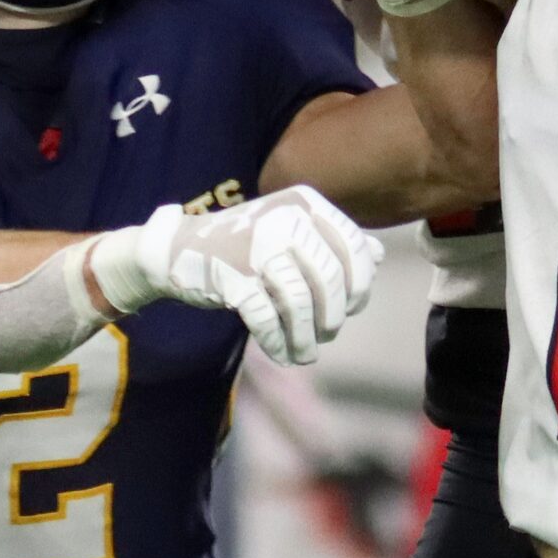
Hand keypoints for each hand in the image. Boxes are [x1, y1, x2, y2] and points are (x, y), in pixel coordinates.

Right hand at [87, 187, 382, 365]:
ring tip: (306, 354)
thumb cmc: (247, 244)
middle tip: (327, 334)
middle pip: (330, 278)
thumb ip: (334, 240)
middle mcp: (284, 218)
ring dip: (306, 338)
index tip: (352, 308)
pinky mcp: (232, 275)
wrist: (179, 249)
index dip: (359, 284)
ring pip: (300, 302)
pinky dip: (278, 343)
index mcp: (304, 203)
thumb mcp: (292, 230)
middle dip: (333, 315)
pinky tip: (281, 354)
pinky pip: (267, 318)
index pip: (353, 246)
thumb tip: (378, 256)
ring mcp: (256, 246)